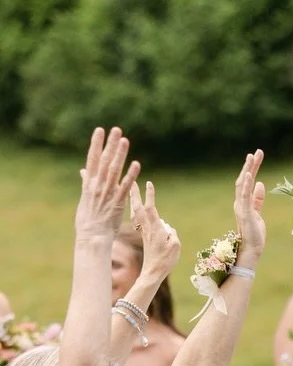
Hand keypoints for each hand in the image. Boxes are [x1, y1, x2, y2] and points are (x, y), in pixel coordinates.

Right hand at [74, 128, 138, 248]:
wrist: (91, 236)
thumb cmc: (88, 218)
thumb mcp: (84, 197)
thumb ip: (86, 182)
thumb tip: (83, 170)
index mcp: (89, 184)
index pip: (92, 159)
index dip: (96, 144)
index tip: (99, 130)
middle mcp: (97, 186)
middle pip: (104, 161)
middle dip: (110, 144)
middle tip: (116, 129)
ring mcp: (107, 194)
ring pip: (114, 170)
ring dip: (120, 155)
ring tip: (125, 140)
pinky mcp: (117, 203)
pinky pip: (125, 187)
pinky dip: (131, 175)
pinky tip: (137, 164)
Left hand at [130, 182, 180, 283]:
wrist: (152, 272)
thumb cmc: (166, 260)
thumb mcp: (175, 246)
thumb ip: (172, 233)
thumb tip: (167, 227)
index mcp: (155, 228)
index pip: (151, 208)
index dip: (149, 195)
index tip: (148, 183)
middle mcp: (147, 228)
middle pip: (139, 208)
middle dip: (135, 194)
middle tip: (131, 182)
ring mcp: (144, 232)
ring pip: (136, 213)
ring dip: (133, 201)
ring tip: (130, 191)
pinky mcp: (144, 237)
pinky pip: (138, 221)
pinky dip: (135, 212)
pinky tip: (135, 209)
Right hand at [233, 151, 266, 265]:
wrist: (252, 249)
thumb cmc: (254, 233)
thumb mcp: (258, 212)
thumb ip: (258, 199)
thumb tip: (260, 184)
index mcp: (243, 202)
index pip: (247, 182)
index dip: (251, 169)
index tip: (256, 156)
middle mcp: (240, 203)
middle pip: (243, 180)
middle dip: (250, 166)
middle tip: (256, 152)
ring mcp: (241, 207)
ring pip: (242, 185)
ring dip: (247, 171)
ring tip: (251, 157)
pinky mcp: (245, 213)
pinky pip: (244, 197)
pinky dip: (245, 185)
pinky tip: (249, 175)